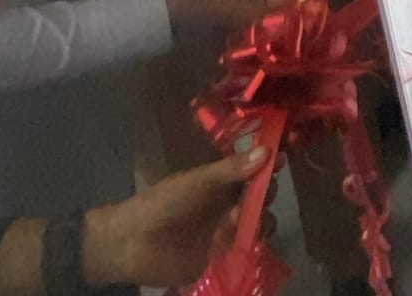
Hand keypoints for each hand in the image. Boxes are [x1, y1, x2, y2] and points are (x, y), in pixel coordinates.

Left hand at [81, 147, 272, 287]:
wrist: (130, 244)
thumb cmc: (162, 203)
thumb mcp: (197, 182)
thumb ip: (231, 171)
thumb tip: (268, 151)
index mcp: (222, 183)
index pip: (254, 171)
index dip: (268, 166)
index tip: (281, 161)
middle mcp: (227, 207)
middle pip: (260, 200)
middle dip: (265, 198)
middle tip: (260, 199)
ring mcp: (225, 234)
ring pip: (256, 227)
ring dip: (257, 224)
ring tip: (238, 225)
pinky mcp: (220, 260)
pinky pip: (244, 255)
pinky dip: (250, 251)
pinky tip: (245, 248)